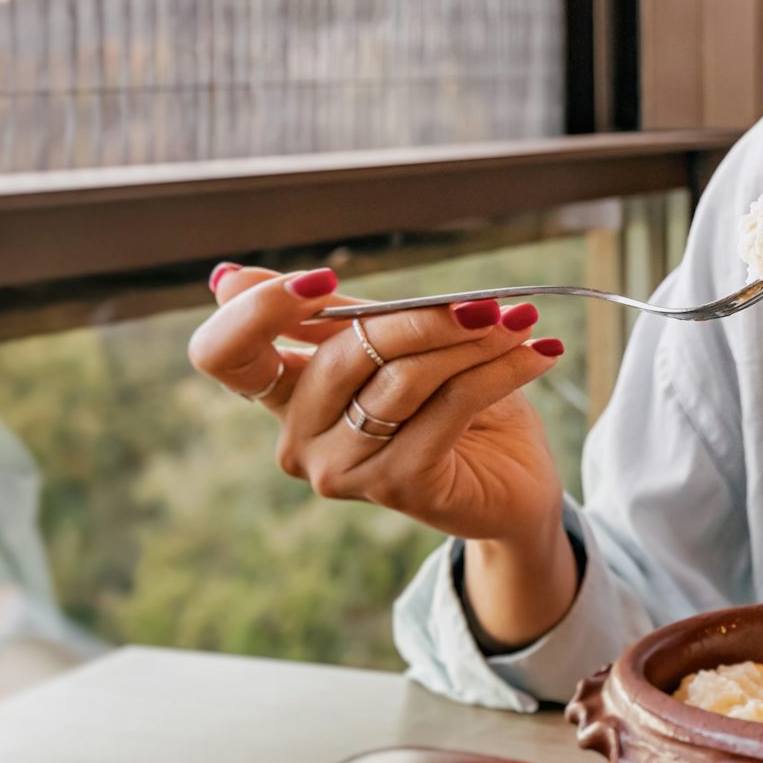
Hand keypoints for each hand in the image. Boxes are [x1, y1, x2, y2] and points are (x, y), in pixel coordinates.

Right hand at [185, 263, 567, 547]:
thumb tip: (225, 276)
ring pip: (403, 379)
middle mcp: (298, 438)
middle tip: (487, 302)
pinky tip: (539, 353)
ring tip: (521, 322)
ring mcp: (341, 470)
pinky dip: (499, 371)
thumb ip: (339, 313)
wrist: (513, 483)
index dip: (259, 311)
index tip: (320, 281)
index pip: (224, 355)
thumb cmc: (453, 404)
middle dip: (421, 319)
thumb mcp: (397, 346)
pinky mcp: (397, 485)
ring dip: (472, 341)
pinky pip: (450, 406)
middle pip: (343, 352)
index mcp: (284, 395)